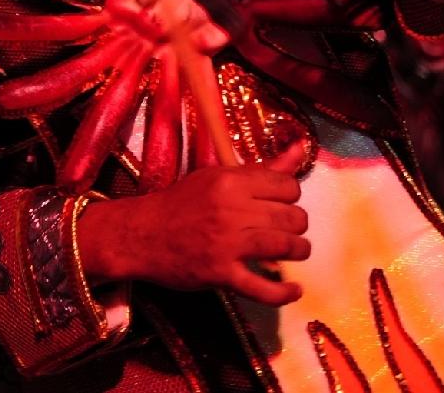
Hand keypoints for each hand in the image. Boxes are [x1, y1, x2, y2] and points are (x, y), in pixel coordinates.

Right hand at [74, 141, 309, 304]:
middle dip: (297, 225)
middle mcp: (231, 209)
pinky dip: (283, 293)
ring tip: (294, 252)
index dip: (291, 196)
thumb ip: (262, 169)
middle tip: (288, 229)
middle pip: (291, 217)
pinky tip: (293, 290)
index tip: (282, 203)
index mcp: (230, 181)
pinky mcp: (220, 273)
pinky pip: (262, 288)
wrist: (142, 234)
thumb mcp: (218, 176)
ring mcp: (226, 243)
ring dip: (298, 251)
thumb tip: (301, 149)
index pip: (287, 186)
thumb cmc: (181, 203)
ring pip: (284, 246)